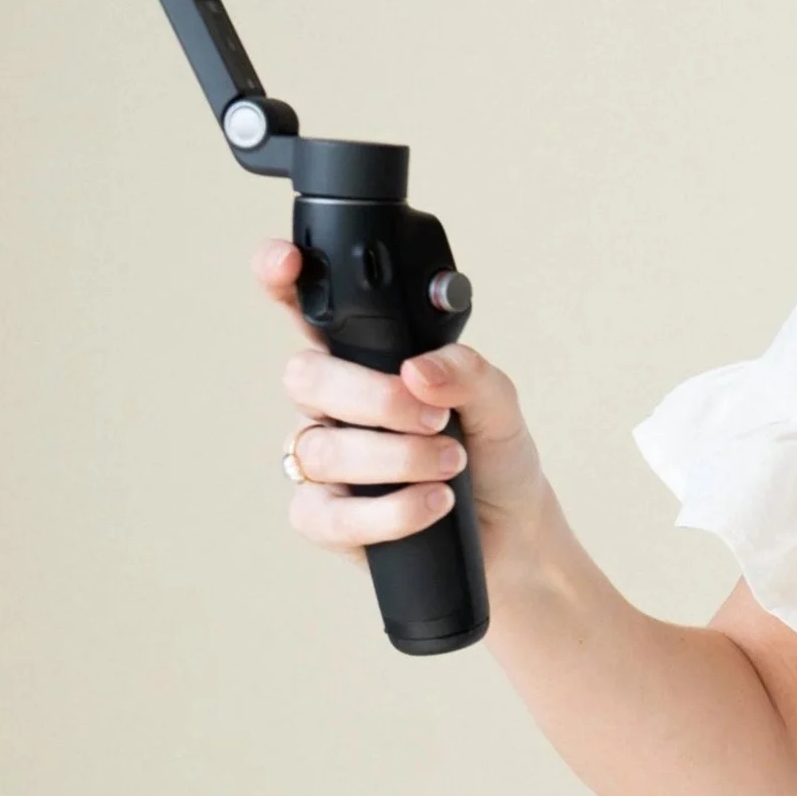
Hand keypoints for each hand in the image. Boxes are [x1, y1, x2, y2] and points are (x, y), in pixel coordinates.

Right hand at [255, 237, 546, 557]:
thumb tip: (417, 370)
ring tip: (453, 464)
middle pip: (306, 378)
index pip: (306, 310)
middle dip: (375, 398)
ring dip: (397, 457)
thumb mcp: (500, 405)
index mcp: (364, 359)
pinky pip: (327, 516)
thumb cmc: (495, 458)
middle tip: (436, 418)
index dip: (282, 280)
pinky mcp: (328, 520)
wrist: (514, 533)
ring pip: (322, 448)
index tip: (287, 262)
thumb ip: (468, 373)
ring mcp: (325, 462)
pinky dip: (389, 512)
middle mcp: (333, 405)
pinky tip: (433, 504)